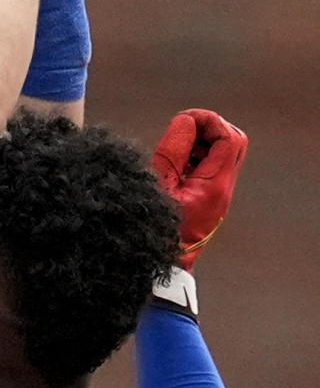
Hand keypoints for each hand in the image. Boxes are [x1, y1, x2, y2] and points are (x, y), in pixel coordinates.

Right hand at [150, 109, 247, 270]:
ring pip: (225, 154)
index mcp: (214, 185)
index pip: (227, 136)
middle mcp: (224, 189)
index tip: (182, 121)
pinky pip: (214, 169)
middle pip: (234, 141)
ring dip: (203, 143)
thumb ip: (173, 149)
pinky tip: (177, 166)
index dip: (207, 120)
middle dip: (210, 128)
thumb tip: (186, 121)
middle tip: (184, 131)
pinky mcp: (211, 200)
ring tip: (176, 151)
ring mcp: (219, 196)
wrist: (161, 266)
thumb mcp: (157, 184)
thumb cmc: (153, 228)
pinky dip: (199, 158)